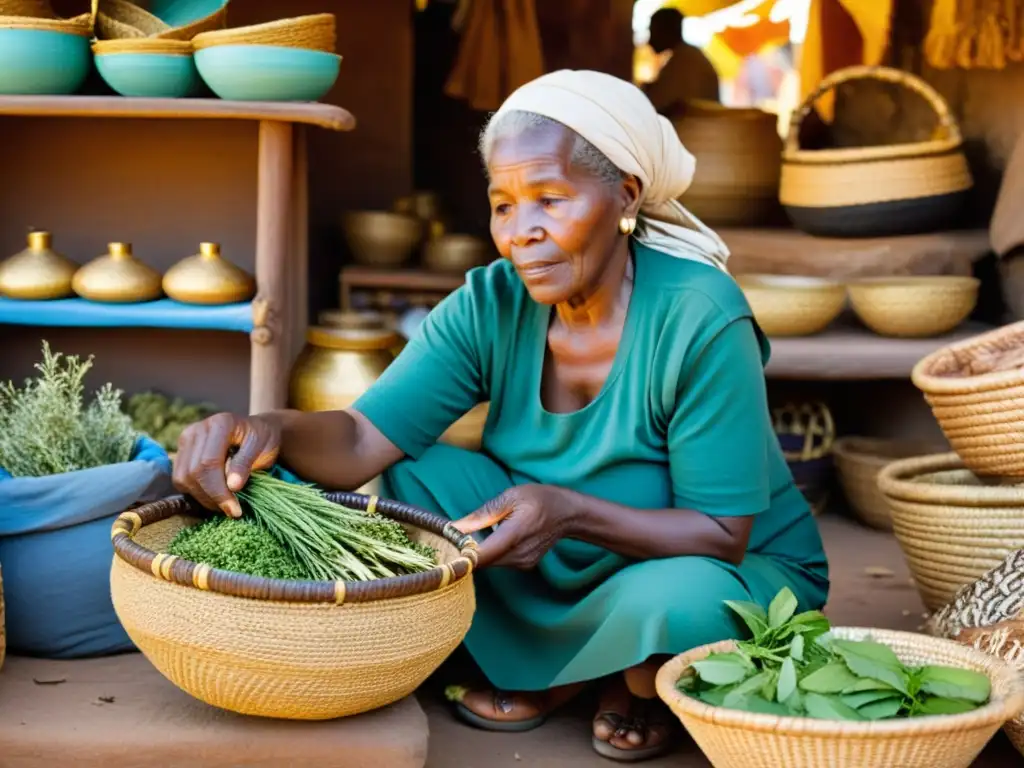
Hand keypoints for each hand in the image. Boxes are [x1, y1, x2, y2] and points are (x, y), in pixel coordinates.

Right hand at [172, 413, 279, 518]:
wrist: (256, 429)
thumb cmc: (263, 439)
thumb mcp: (264, 448)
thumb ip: (246, 464)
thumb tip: (232, 486)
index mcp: (221, 424)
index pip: (209, 463)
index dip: (219, 491)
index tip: (235, 510)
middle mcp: (198, 429)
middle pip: (194, 473)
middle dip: (212, 498)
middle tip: (232, 511)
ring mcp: (186, 439)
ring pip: (183, 478)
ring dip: (203, 498)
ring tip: (224, 503)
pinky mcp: (181, 451)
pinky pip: (180, 479)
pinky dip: (195, 492)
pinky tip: (214, 495)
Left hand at [453, 484, 573, 568]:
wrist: (568, 513)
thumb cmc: (540, 499)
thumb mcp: (510, 497)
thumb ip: (482, 514)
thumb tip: (455, 527)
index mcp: (514, 535)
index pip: (480, 556)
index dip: (460, 555)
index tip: (447, 546)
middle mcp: (519, 555)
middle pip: (482, 562)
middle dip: (467, 551)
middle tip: (458, 534)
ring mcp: (523, 563)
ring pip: (490, 563)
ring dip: (480, 551)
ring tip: (478, 532)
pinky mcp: (524, 565)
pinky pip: (500, 562)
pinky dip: (492, 552)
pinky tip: (495, 537)